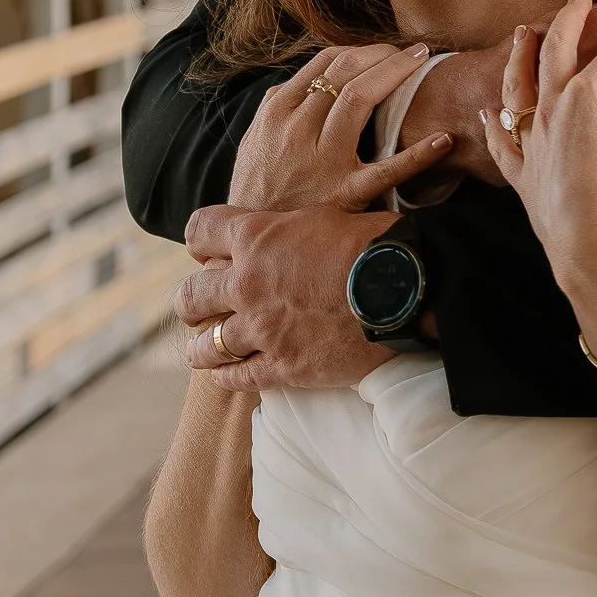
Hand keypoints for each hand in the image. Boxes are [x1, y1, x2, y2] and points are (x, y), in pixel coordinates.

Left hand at [177, 203, 391, 390]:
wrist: (405, 288)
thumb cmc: (374, 244)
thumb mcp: (324, 218)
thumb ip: (289, 230)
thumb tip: (286, 236)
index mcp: (256, 237)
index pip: (200, 231)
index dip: (199, 242)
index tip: (204, 252)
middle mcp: (247, 284)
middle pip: (191, 296)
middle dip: (191, 302)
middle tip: (197, 307)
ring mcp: (261, 329)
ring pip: (207, 344)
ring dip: (202, 347)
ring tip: (201, 350)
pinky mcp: (282, 366)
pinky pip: (237, 378)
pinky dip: (226, 377)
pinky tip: (224, 376)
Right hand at [227, 43, 454, 213]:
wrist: (254, 240)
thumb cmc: (258, 190)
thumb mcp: (255, 143)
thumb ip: (276, 108)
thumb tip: (298, 82)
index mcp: (277, 113)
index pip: (324, 63)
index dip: (359, 50)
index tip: (382, 51)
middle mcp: (298, 129)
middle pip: (345, 72)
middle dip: (383, 55)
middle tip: (412, 53)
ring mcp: (322, 160)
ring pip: (359, 99)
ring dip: (396, 74)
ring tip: (421, 66)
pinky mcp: (346, 194)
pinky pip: (387, 170)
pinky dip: (420, 154)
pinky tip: (444, 139)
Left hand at [481, 0, 596, 306]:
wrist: (593, 248)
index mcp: (591, 96)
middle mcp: (553, 106)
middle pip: (556, 49)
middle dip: (570, 18)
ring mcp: (531, 137)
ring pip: (518, 83)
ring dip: (521, 54)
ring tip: (524, 32)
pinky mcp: (520, 169)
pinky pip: (500, 138)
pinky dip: (493, 122)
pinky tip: (487, 110)